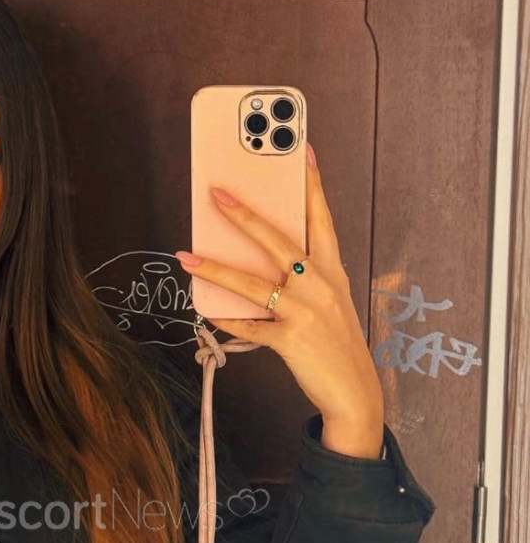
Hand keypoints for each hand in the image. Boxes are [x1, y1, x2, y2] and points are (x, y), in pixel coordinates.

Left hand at [174, 144, 383, 435]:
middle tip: (217, 193)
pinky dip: (225, 317)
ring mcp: (305, 313)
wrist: (355, 392)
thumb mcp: (330, 302)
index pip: (321, 219)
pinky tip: (205, 309)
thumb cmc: (337, 344)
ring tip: (186, 256)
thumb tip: (264, 263)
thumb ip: (304, 278)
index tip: (302, 150)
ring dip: (215, 268)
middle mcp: (320, 285)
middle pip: (278, 241)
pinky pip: (248, 325)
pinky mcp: (290, 340)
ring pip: (253, 283)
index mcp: (332, 271)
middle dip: (245, 215)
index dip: (312, 184)